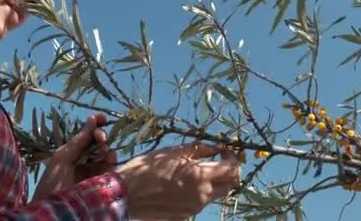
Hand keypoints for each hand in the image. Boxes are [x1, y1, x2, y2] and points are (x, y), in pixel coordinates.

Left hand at [32, 113, 115, 200]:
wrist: (56, 210)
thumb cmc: (53, 182)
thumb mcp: (63, 158)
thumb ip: (79, 140)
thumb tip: (93, 119)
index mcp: (73, 153)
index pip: (87, 136)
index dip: (96, 125)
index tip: (102, 118)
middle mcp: (85, 161)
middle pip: (99, 142)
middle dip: (101, 135)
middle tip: (100, 137)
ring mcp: (95, 172)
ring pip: (107, 153)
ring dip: (106, 147)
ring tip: (102, 149)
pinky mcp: (103, 183)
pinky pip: (113, 168)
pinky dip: (113, 160)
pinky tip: (109, 157)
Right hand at [116, 142, 239, 218]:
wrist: (127, 194)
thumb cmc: (147, 168)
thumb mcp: (172, 152)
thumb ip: (198, 150)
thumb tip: (216, 147)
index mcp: (201, 175)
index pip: (231, 169)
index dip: (232, 158)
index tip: (225, 152)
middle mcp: (203, 193)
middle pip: (230, 185)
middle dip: (228, 173)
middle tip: (218, 162)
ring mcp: (195, 206)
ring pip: (217, 195)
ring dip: (215, 183)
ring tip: (198, 172)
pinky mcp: (186, 215)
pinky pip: (200, 202)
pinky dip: (200, 192)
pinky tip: (184, 184)